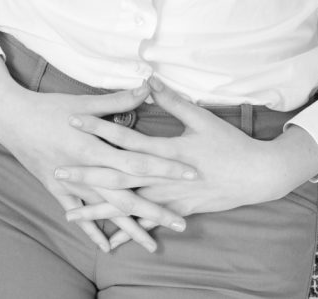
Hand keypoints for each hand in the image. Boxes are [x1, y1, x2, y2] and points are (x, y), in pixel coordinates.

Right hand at [0, 59, 194, 252]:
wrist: (9, 118)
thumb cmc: (46, 107)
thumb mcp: (82, 103)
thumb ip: (117, 101)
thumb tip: (146, 88)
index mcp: (92, 145)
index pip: (136, 160)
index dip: (164, 167)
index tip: (190, 174)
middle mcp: (83, 169)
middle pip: (125, 194)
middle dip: (154, 209)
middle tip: (182, 223)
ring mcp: (69, 182)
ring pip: (104, 209)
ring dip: (128, 226)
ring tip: (152, 243)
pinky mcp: (55, 188)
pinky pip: (77, 212)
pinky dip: (91, 229)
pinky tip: (107, 247)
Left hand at [59, 76, 317, 248]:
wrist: (258, 176)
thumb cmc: (230, 144)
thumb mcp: (201, 119)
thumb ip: (172, 100)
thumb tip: (149, 79)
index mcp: (166, 150)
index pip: (125, 137)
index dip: (99, 127)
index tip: (74, 120)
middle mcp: (163, 177)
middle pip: (117, 176)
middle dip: (86, 175)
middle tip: (58, 173)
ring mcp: (170, 197)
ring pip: (128, 206)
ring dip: (99, 210)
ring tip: (70, 214)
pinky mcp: (177, 211)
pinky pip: (148, 223)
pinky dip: (128, 230)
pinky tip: (108, 239)